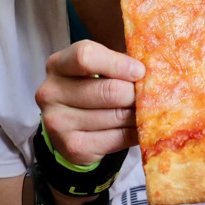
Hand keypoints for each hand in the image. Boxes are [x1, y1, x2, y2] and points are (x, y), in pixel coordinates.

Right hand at [34, 40, 143, 166]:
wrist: (68, 125)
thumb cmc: (89, 86)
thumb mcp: (96, 67)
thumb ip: (119, 62)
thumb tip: (153, 70)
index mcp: (57, 64)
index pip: (86, 57)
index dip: (119, 64)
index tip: (139, 71)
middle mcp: (51, 93)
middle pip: (108, 91)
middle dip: (135, 93)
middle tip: (148, 95)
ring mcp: (59, 123)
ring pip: (116, 116)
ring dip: (137, 113)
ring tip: (144, 110)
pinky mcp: (73, 147)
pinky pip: (118, 138)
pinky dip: (135, 132)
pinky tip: (137, 126)